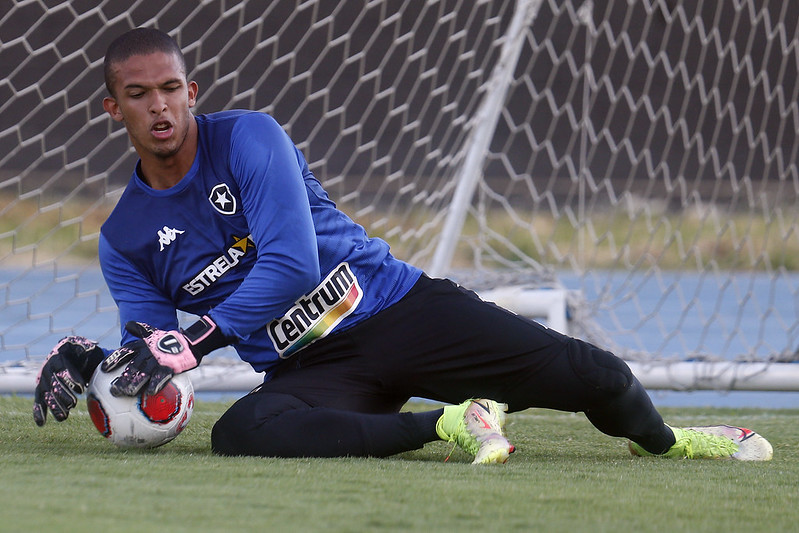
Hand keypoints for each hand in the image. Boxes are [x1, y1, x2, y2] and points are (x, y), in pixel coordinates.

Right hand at [33, 336, 104, 425]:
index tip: (82, 388)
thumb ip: (90, 350)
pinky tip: (42, 423)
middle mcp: (48, 368)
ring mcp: (44, 380)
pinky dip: (39, 412)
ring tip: (63, 417)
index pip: (62, 367)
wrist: (75, 357)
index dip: (70, 378)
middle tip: (73, 404)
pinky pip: (39, 401)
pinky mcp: (42, 390)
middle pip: (52, 382)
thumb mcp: (89, 349)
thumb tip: (99, 354)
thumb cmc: (86, 353)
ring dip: (54, 406)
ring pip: (46, 394)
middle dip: (62, 394)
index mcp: (59, 356)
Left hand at [101, 315, 228, 395]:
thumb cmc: (169, 340)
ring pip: (144, 373)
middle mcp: (148, 353)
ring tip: (126, 393)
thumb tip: (128, 324)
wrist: (190, 342)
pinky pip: (161, 376)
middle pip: (132, 367)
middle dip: (122, 378)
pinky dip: (156, 384)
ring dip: (134, 384)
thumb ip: (140, 329)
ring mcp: (159, 360)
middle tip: (113, 390)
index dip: (114, 360)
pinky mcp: (170, 366)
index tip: (103, 369)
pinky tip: (150, 392)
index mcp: (142, 346)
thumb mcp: (153, 332)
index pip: (125, 352)